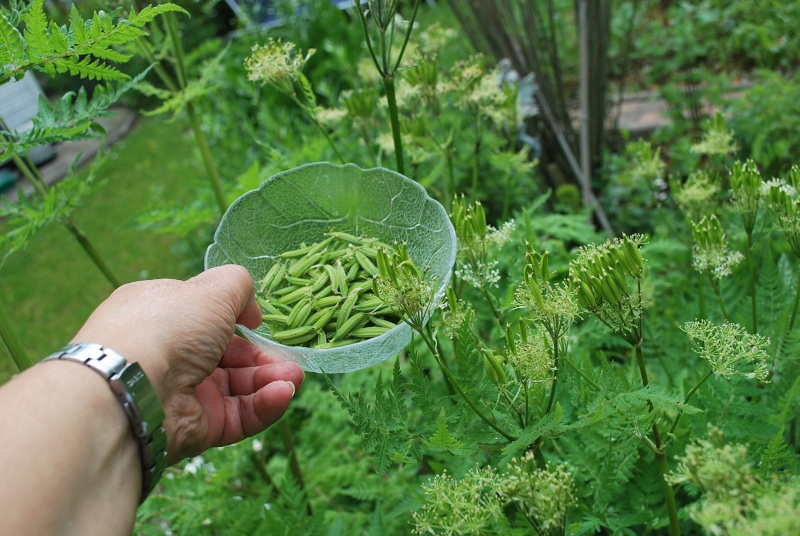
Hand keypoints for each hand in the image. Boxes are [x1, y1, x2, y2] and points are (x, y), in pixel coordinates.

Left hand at [71, 264, 303, 463]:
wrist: (130, 389)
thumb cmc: (168, 326)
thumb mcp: (210, 289)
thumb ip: (238, 286)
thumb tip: (250, 310)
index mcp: (163, 313)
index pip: (208, 317)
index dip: (238, 320)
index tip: (260, 322)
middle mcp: (171, 352)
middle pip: (231, 355)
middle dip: (265, 358)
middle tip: (292, 363)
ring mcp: (183, 392)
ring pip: (238, 387)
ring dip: (271, 381)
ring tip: (294, 379)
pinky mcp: (195, 427)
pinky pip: (237, 416)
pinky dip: (262, 405)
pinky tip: (281, 394)